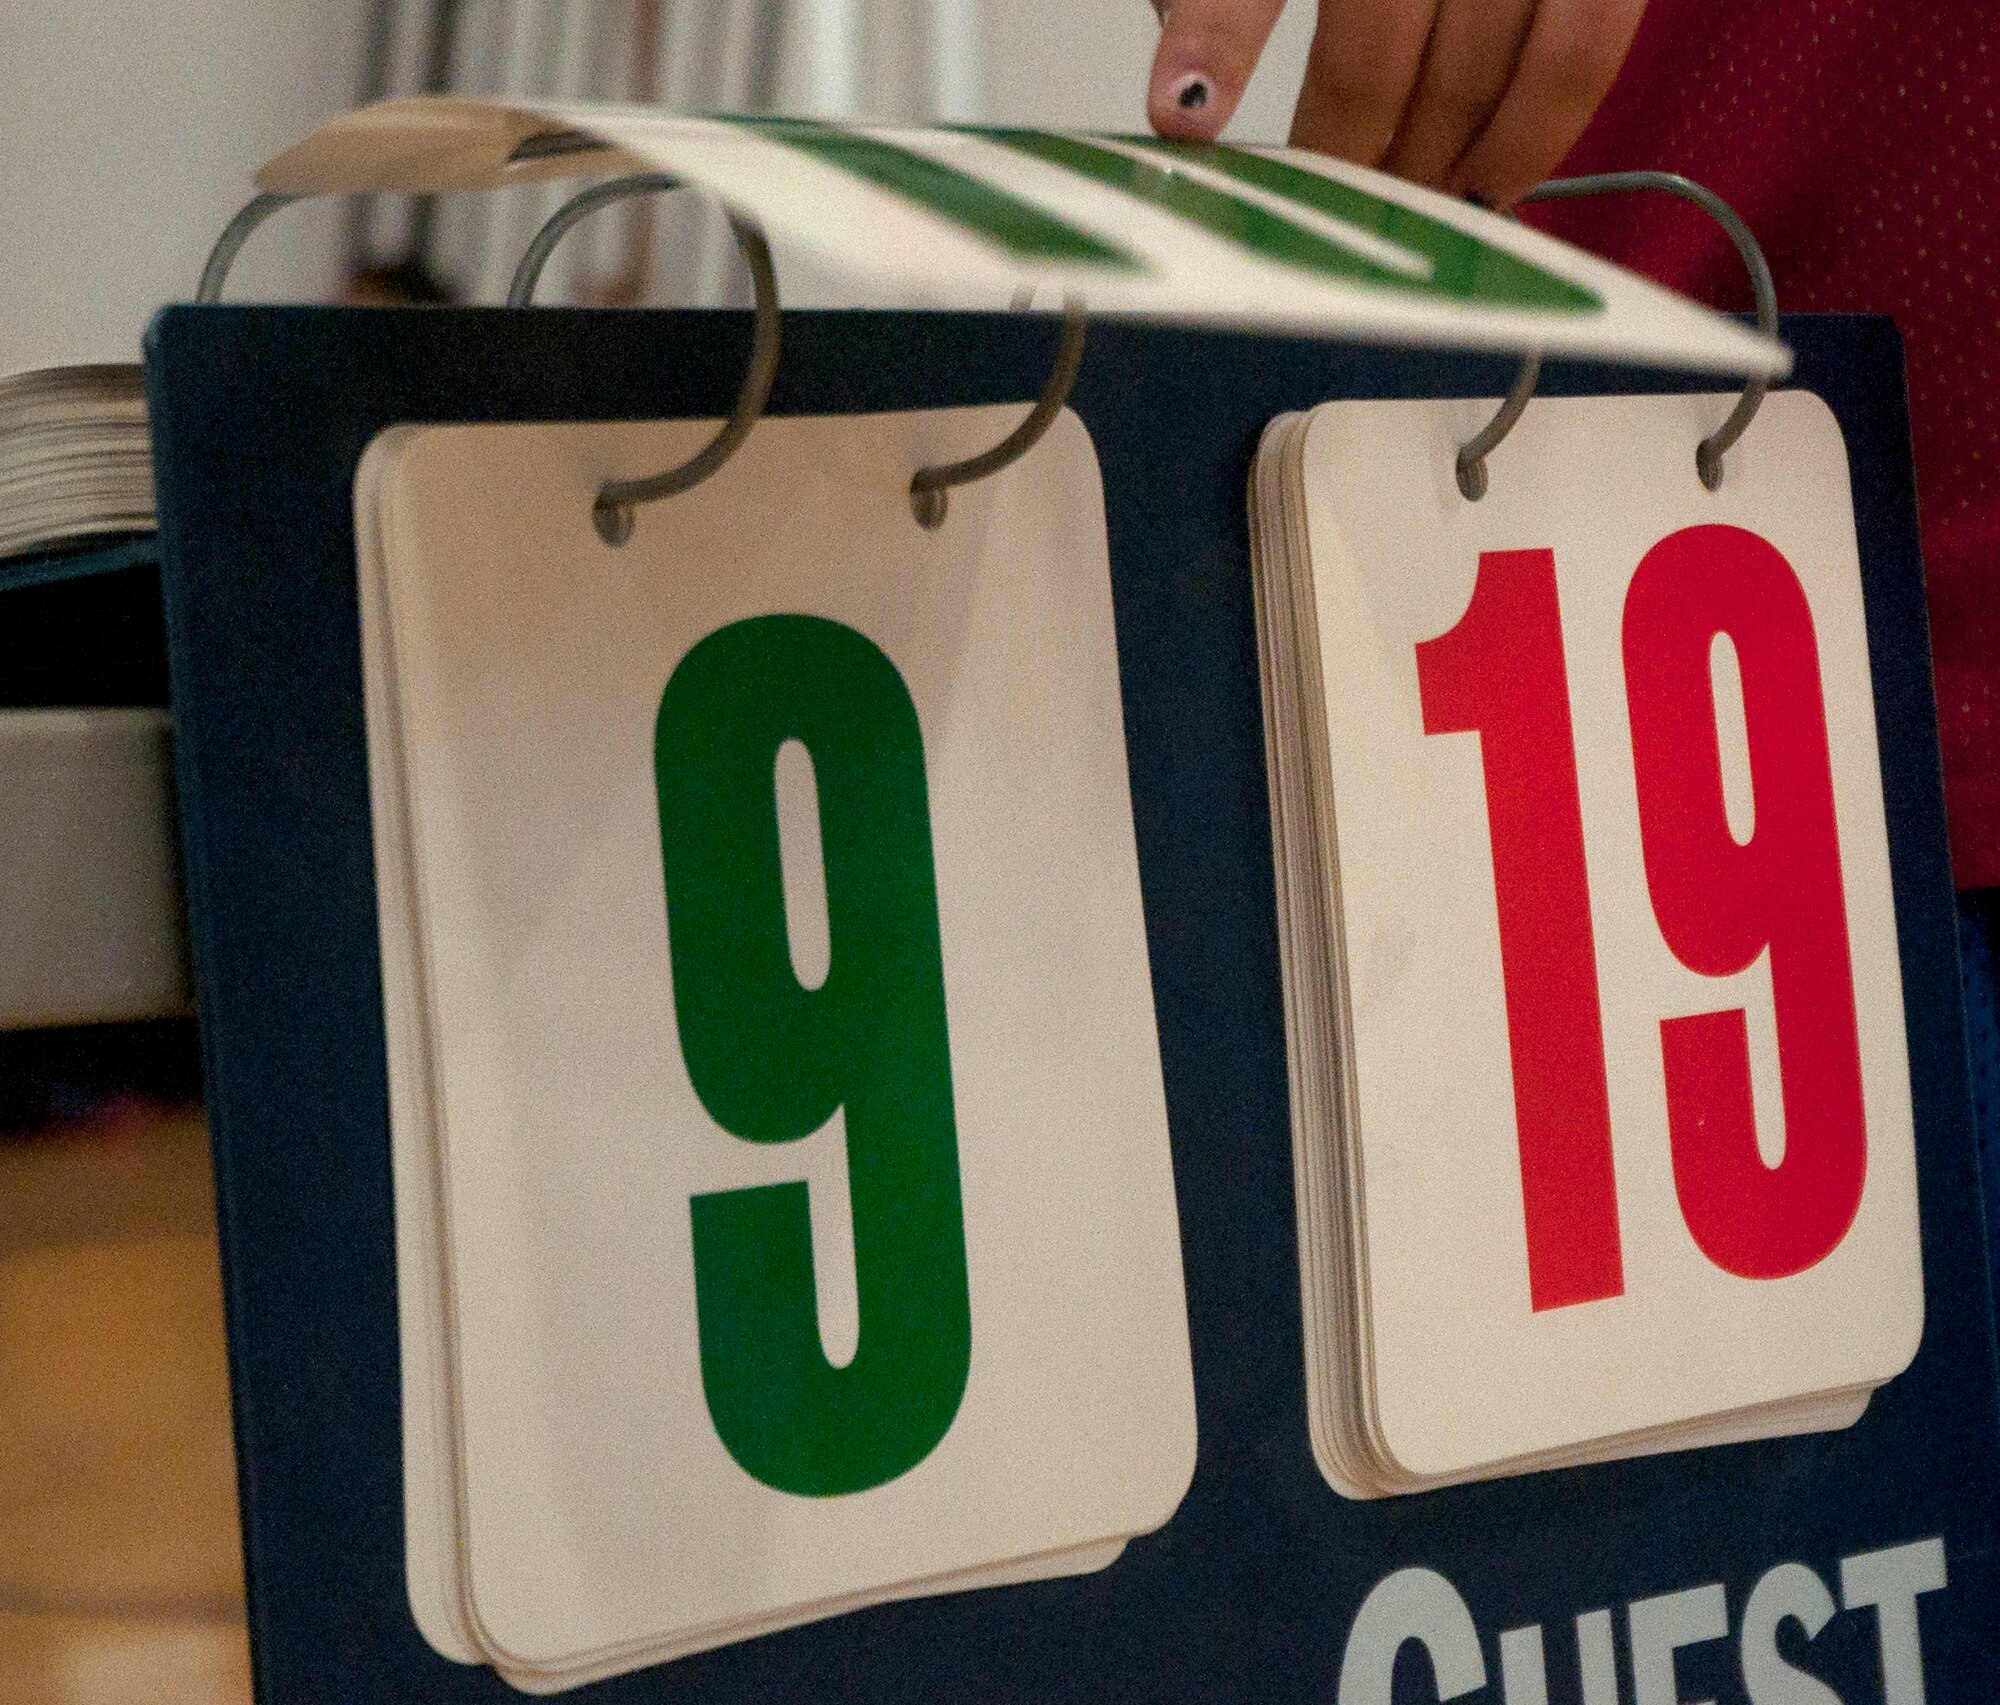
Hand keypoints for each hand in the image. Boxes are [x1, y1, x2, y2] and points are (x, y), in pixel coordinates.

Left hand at [1146, 0, 1646, 208]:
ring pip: (1475, 70)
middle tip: (1332, 218)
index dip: (1216, 43)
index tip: (1182, 118)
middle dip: (1348, 159)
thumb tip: (1194, 104)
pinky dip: (1535, 134)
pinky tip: (1495, 187)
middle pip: (1372, 54)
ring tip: (1409, 213)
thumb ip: (1222, 2)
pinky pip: (1581, 48)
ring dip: (1434, 168)